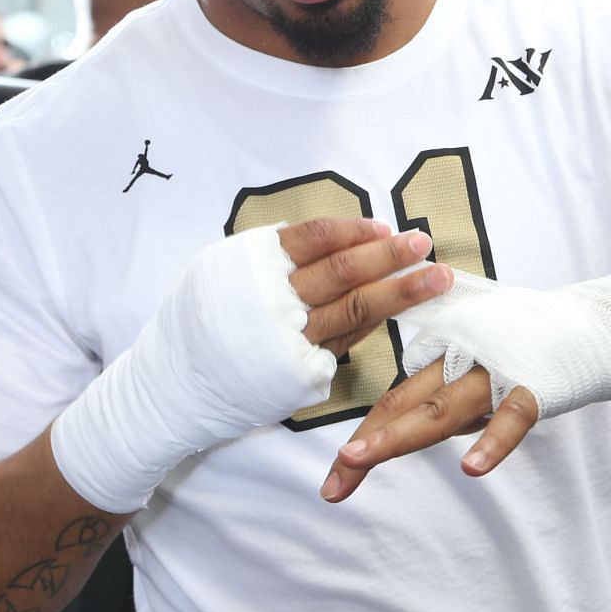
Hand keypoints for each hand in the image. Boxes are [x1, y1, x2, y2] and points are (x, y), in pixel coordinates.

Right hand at [50, 218, 451, 514]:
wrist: (174, 386)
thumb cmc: (203, 319)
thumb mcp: (224, 271)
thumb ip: (274, 255)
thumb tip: (333, 236)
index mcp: (254, 267)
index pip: (315, 239)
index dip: (355, 231)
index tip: (385, 225)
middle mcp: (275, 303)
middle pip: (344, 273)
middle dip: (390, 256)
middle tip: (424, 243)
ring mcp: (290, 342)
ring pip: (356, 310)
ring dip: (401, 292)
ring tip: (435, 278)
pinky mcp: (301, 374)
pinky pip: (345, 342)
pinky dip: (374, 323)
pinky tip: (399, 311)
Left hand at [320, 360, 537, 502]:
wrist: (596, 322)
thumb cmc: (533, 342)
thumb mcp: (482, 362)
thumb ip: (449, 391)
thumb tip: (413, 429)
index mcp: (447, 357)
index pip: (395, 399)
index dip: (363, 436)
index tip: (336, 478)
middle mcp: (463, 361)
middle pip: (405, 404)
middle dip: (365, 442)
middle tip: (332, 480)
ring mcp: (498, 371)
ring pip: (443, 407)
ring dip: (400, 434)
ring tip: (361, 458)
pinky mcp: (537, 384)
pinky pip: (513, 415)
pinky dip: (493, 441)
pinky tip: (472, 469)